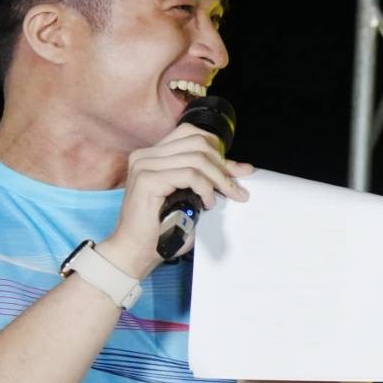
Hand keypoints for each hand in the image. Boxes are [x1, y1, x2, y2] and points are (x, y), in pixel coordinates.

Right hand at [110, 123, 250, 278]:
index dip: (217, 148)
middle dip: (223, 165)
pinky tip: (207, 203)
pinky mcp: (147, 180)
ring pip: (196, 158)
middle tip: (234, 189)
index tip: (234, 171)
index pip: (192, 133)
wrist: (137, 250)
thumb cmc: (164, 226)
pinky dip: (205, 188)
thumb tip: (245, 168)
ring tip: (221, 198)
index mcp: (154, 154)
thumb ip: (211, 178)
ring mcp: (144, 166)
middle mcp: (145, 155)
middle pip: (198, 143)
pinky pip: (189, 175)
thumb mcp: (192, 195)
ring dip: (217, 179)